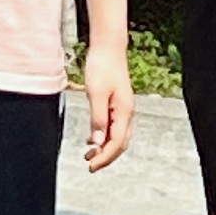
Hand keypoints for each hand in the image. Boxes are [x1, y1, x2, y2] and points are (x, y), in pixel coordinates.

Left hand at [80, 40, 134, 171]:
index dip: (104, 157)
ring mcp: (122, 109)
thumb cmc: (102, 67)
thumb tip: (98, 141)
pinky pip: (112, 127)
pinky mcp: (116, 104)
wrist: (108, 49)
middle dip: (106, 157)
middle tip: (90, 166)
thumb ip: (98, 119)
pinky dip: (104, 138)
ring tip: (88, 156)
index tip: (91, 166)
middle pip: (120, 143)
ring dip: (104, 149)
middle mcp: (126, 113)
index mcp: (124, 112)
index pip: (116, 143)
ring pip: (117, 136)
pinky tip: (93, 141)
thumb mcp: (96, 94)